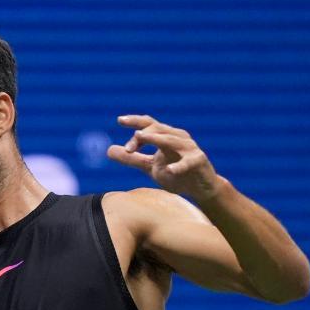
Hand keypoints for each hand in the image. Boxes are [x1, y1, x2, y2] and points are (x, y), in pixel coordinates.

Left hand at [107, 115, 227, 198]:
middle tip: (128, 149)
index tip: (119, 120)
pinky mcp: (198, 161)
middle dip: (141, 136)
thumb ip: (132, 159)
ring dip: (155, 139)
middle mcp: (177, 137)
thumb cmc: (177, 175)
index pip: (149, 124)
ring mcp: (189, 148)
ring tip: (140, 138)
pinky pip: (188, 162)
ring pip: (171, 140)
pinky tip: (170, 170)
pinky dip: (178, 166)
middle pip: (158, 129)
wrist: (201, 188)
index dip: (135, 120)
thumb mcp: (150, 167)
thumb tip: (108, 150)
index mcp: (165, 136)